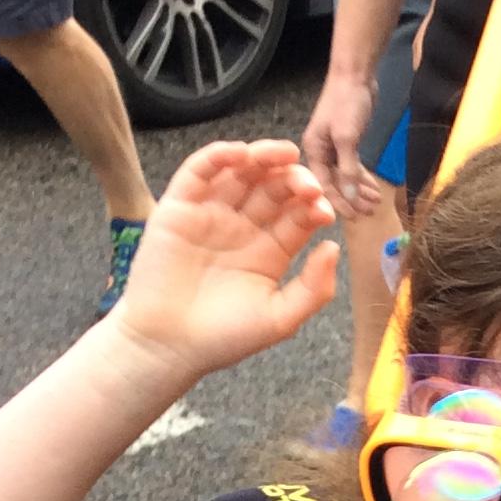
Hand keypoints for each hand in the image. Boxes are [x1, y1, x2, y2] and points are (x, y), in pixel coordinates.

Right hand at [109, 139, 337, 377]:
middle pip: (273, 188)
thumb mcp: (280, 319)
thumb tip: (333, 247)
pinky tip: (239, 153)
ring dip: (263, 156)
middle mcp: (243, 227)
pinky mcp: (179, 208)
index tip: (323, 209)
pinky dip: (218, 156)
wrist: (167, 347)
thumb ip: (313, 288)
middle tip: (306, 183)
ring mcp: (211, 215)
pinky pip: (198, 172)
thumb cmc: (223, 338)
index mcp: (270, 250)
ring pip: (240, 172)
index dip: (313, 205)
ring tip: (282, 154)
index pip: (298, 215)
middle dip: (293, 179)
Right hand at [301, 67, 383, 214]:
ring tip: (377, 203)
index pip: (324, 185)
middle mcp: (320, 151)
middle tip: (371, 213)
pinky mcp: (347, 143)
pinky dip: (363, 178)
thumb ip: (348, 168)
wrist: (355, 75)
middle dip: (353, 199)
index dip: (339, 202)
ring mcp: (333, 147)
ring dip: (360, 190)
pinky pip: (353, 167)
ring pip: (346, 176)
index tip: (355, 217)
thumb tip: (350, 197)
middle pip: (335, 183)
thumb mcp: (347, 137)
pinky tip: (375, 188)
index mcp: (313, 150)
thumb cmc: (347, 102)